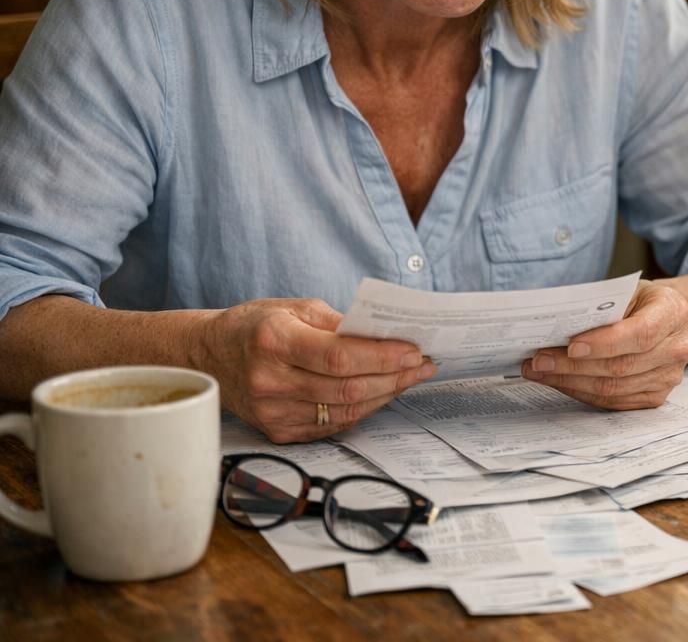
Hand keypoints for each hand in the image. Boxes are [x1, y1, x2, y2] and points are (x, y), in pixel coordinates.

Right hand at [197, 298, 435, 442]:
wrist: (210, 355)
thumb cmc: (256, 325)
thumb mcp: (295, 308)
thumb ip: (340, 322)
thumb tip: (386, 336)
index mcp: (273, 341)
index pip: (339, 356)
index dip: (382, 356)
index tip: (415, 351)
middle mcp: (269, 381)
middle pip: (347, 388)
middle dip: (394, 377)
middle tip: (424, 365)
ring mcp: (271, 412)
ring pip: (344, 412)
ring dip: (385, 395)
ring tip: (410, 378)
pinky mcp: (277, 431)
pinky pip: (331, 426)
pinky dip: (362, 410)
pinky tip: (381, 393)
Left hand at [521, 281, 687, 408]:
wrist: (672, 321)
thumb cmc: (643, 302)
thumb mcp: (628, 291)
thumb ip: (602, 306)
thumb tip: (557, 324)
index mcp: (673, 312)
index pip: (640, 333)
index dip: (604, 343)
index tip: (571, 346)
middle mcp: (677, 348)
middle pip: (621, 366)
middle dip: (573, 366)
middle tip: (539, 361)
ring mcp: (669, 376)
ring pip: (614, 388)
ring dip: (571, 382)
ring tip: (541, 372)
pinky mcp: (656, 396)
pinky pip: (614, 401)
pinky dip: (583, 392)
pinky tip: (561, 382)